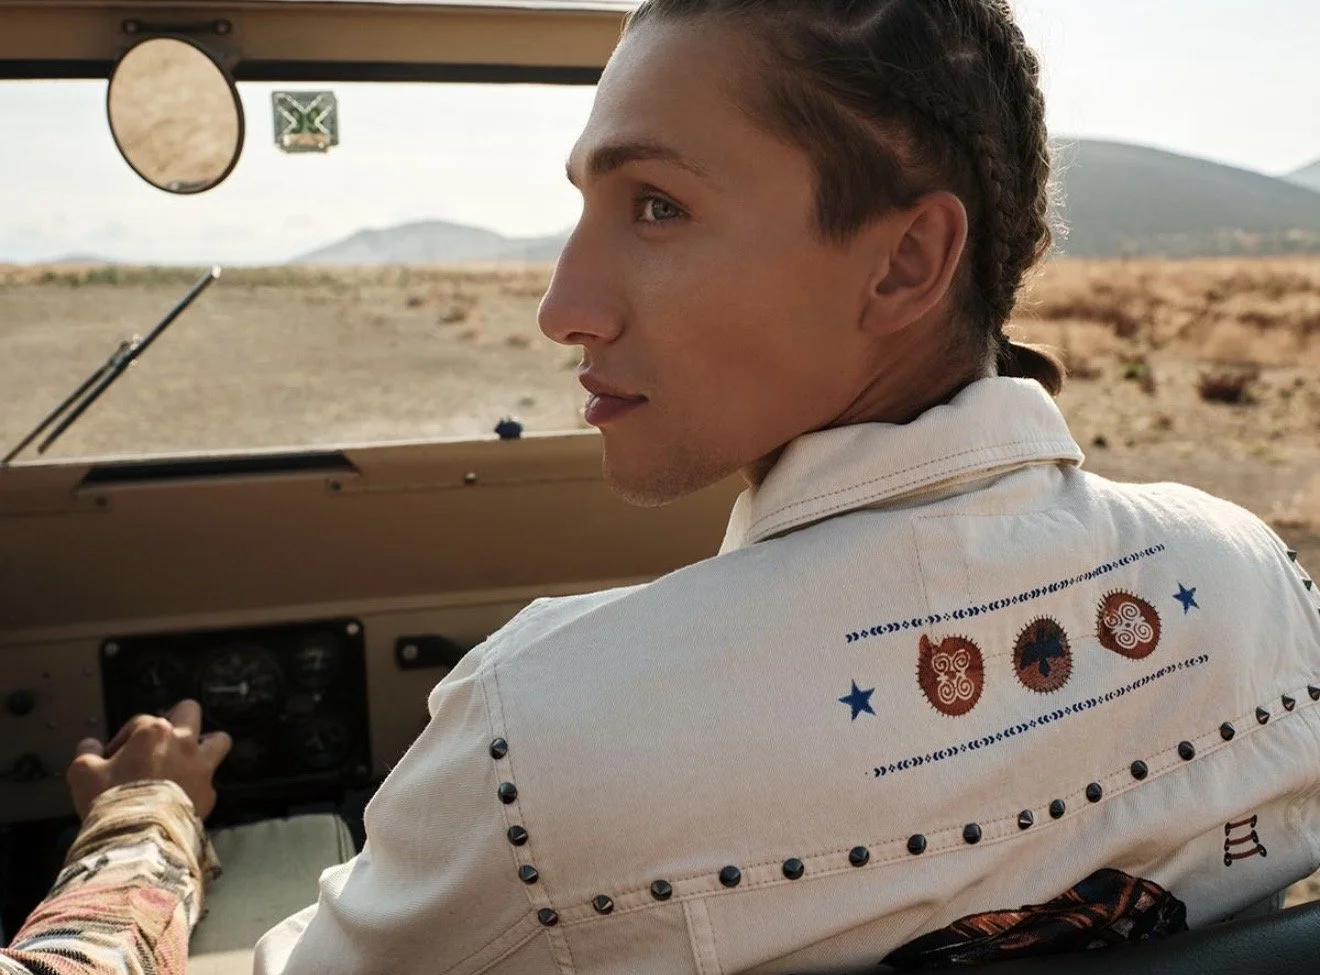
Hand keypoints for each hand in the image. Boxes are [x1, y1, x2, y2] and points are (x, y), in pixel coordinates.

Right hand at [66, 700, 232, 819]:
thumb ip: (86, 754)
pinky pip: (209, 782)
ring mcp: (201, 767)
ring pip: (218, 740)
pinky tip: (182, 796)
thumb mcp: (83, 774)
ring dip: (206, 744)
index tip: (113, 758)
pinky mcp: (209, 793)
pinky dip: (198, 786)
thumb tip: (89, 745)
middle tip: (161, 739)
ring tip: (190, 757)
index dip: (124, 738)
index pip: (139, 721)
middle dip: (176, 719)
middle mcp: (184, 743)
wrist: (139, 837)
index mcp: (154, 732)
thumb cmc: (110, 800)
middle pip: (189, 711)